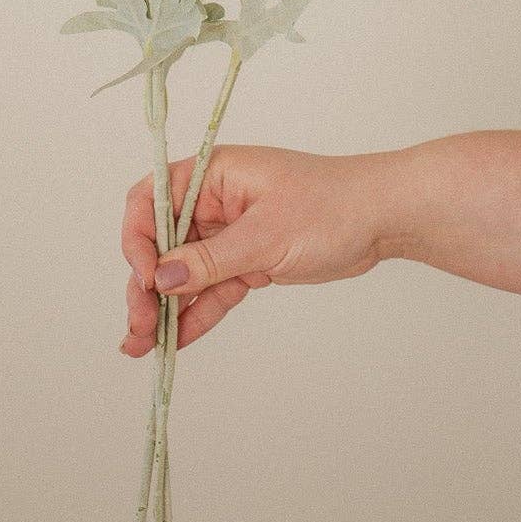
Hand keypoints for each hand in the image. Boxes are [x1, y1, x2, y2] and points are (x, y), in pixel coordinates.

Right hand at [119, 142, 402, 356]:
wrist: (382, 219)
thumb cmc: (331, 207)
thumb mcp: (266, 235)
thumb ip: (211, 259)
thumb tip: (160, 278)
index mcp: (214, 175)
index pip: (152, 201)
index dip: (138, 238)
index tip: (145, 277)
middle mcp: (215, 201)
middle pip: (163, 244)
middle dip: (147, 286)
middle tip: (139, 327)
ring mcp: (232, 233)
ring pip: (186, 272)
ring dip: (165, 308)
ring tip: (142, 346)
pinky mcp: (250, 261)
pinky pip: (213, 288)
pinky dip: (196, 313)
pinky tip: (177, 341)